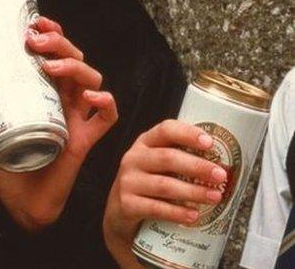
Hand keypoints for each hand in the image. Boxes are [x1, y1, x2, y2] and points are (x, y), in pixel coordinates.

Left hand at [0, 17, 117, 230]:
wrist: (18, 200)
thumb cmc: (8, 157)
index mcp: (45, 90)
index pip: (56, 53)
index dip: (53, 33)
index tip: (35, 23)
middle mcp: (64, 99)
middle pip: (76, 60)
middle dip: (61, 44)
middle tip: (37, 41)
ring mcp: (76, 118)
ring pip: (92, 81)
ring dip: (76, 68)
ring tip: (52, 67)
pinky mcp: (85, 140)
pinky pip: (106, 118)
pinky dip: (104, 103)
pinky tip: (88, 99)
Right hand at [102, 120, 226, 267]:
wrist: (120, 211)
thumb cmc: (149, 183)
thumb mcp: (159, 164)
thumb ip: (182, 157)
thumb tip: (224, 163)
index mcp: (145, 143)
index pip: (166, 130)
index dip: (188, 134)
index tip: (210, 143)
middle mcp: (134, 158)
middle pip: (167, 158)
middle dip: (197, 167)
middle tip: (220, 176)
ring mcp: (128, 181)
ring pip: (164, 185)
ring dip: (193, 191)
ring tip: (214, 197)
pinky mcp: (126, 204)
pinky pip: (155, 208)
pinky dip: (177, 213)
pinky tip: (193, 215)